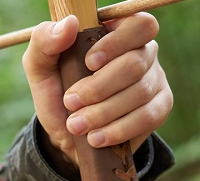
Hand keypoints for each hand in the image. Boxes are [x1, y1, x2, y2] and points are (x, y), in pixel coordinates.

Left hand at [23, 13, 172, 166]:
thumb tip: (70, 23)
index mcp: (116, 32)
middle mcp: (142, 51)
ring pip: (140, 92)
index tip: (89, 64)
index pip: (137, 25)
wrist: (64, 135)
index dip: (116, 43)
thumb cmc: (55, 92)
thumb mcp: (40, 67)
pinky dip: (118, 129)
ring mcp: (154, 79)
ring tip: (76, 125)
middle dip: (98, 88)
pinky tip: (96, 138)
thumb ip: (44, 40)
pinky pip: (148, 116)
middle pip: (135, 62)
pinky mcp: (160, 107)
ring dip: (103, 112)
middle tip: (71, 102)